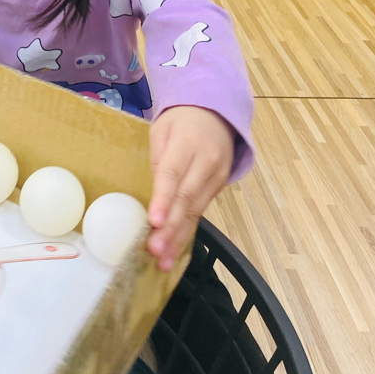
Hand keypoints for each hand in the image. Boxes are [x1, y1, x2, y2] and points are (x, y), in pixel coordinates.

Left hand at [146, 106, 233, 271]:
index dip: (164, 199)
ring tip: (163, 260)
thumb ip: (159, 159)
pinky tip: (175, 248)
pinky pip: (201, 211)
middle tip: (155, 251)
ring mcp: (216, 177)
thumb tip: (155, 194)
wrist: (217, 113)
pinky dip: (188, 231)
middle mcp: (206, 162)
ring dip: (179, 237)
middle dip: (171, 228)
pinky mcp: (219, 188)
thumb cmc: (181, 121)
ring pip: (196, 211)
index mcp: (187, 143)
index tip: (154, 222)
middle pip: (187, 198)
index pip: (174, 173)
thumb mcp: (161, 130)